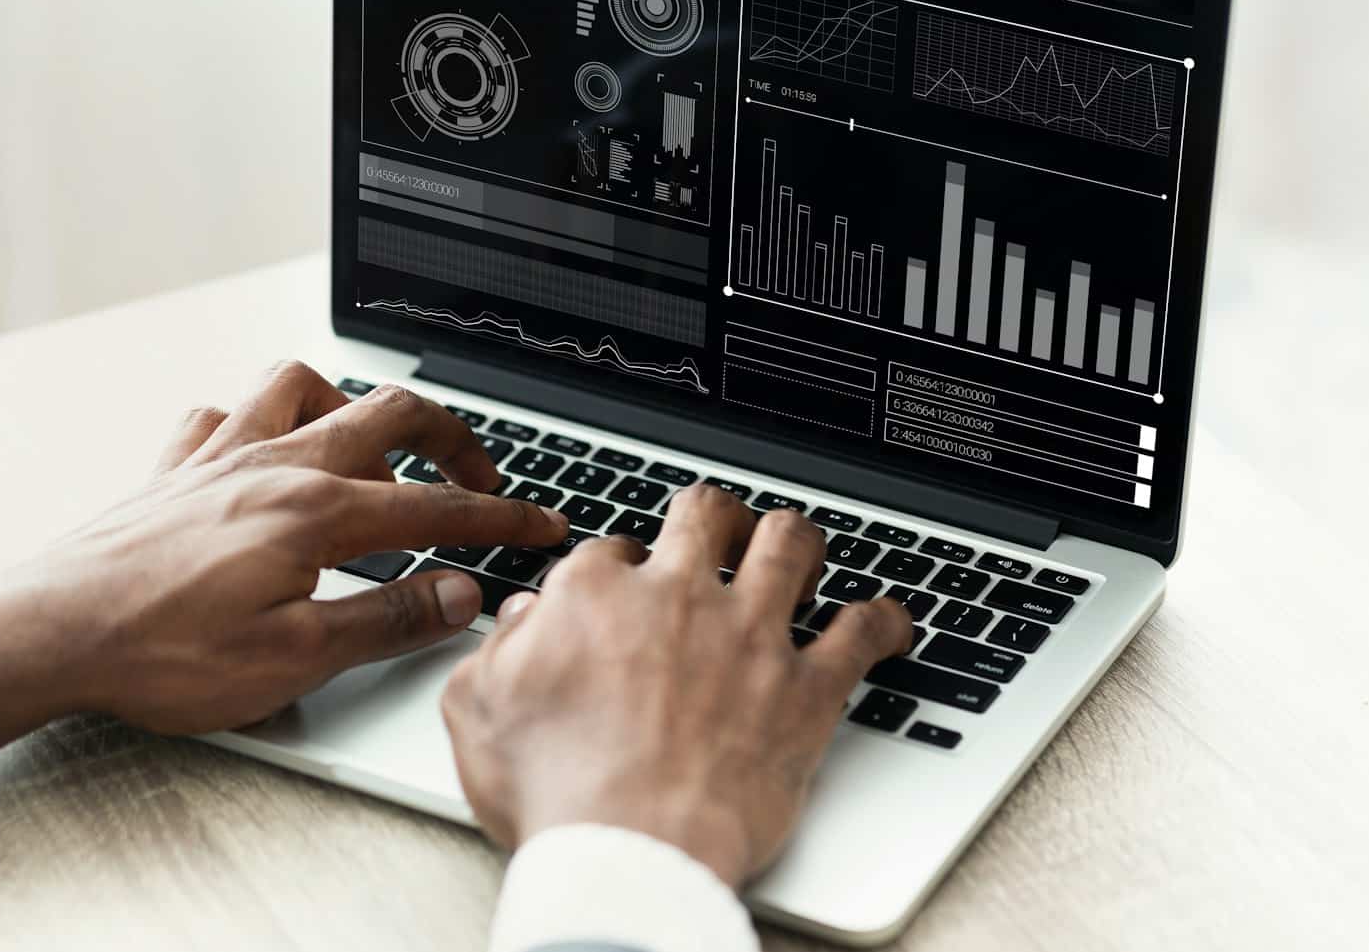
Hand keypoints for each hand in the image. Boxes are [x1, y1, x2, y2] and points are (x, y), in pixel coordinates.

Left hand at [0, 361, 569, 747]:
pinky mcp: (175, 469)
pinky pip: (225, 412)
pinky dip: (258, 418)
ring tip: (373, 446)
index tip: (541, 526)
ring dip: (351, 403)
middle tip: (482, 476)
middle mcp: (274, 464)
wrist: (50, 632)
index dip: (501, 516)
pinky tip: (264, 451)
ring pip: (303, 383)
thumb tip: (460, 593)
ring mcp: (220, 456)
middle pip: (389, 413)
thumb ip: (388, 620)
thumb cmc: (160, 653)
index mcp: (315, 511)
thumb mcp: (294, 659)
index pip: (436, 503)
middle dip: (453, 438)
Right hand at [441, 484, 912, 885]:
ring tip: (797, 545)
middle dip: (714, 516)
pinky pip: (863, 633)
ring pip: (789, 544)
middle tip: (719, 531)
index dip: (623, 568)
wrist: (633, 853)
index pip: (614, 550)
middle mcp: (679, 597)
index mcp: (596, 595)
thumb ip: (497, 652)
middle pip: (707, 515)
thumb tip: (522, 620)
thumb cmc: (557, 794)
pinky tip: (890, 621)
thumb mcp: (479, 712)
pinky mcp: (807, 689)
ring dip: (794, 539)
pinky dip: (883, 622)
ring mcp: (750, 636)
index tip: (628, 589)